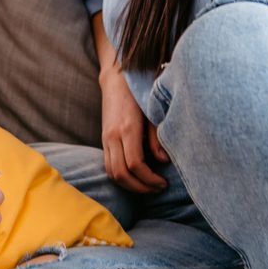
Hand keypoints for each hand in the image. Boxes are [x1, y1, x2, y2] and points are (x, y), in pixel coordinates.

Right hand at [99, 66, 168, 193]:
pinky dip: (121, 177)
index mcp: (127, 128)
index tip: (163, 182)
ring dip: (130, 185)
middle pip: (120, 174)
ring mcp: (105, 138)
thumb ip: (156, 137)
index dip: (149, 179)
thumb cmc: (139, 93)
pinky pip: (108, 166)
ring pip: (111, 173)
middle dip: (140, 187)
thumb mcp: (152, 112)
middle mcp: (113, 136)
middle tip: (158, 188)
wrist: (117, 80)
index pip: (134, 164)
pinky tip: (136, 177)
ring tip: (149, 186)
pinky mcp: (104, 140)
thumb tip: (163, 161)